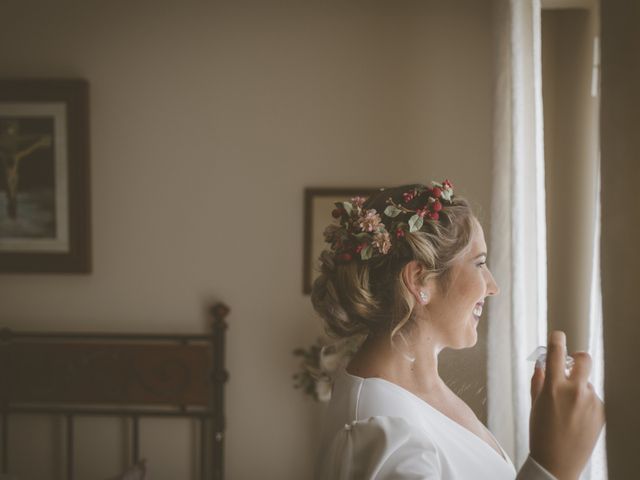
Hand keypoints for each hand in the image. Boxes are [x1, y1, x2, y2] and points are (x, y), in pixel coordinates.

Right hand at [529, 331, 604, 479]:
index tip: (558, 336)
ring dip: (579, 388)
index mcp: (553, 387)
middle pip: (584, 359)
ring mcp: (590, 402)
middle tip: (572, 363)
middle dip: (578, 357)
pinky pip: (593, 399)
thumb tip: (541, 365)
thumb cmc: (541, 434)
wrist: (557, 462)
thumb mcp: (534, 404)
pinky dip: (585, 403)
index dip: (557, 340)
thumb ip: (538, 380)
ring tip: (568, 409)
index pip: (556, 352)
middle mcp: (574, 391)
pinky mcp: (601, 412)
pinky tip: (576, 419)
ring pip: (586, 383)